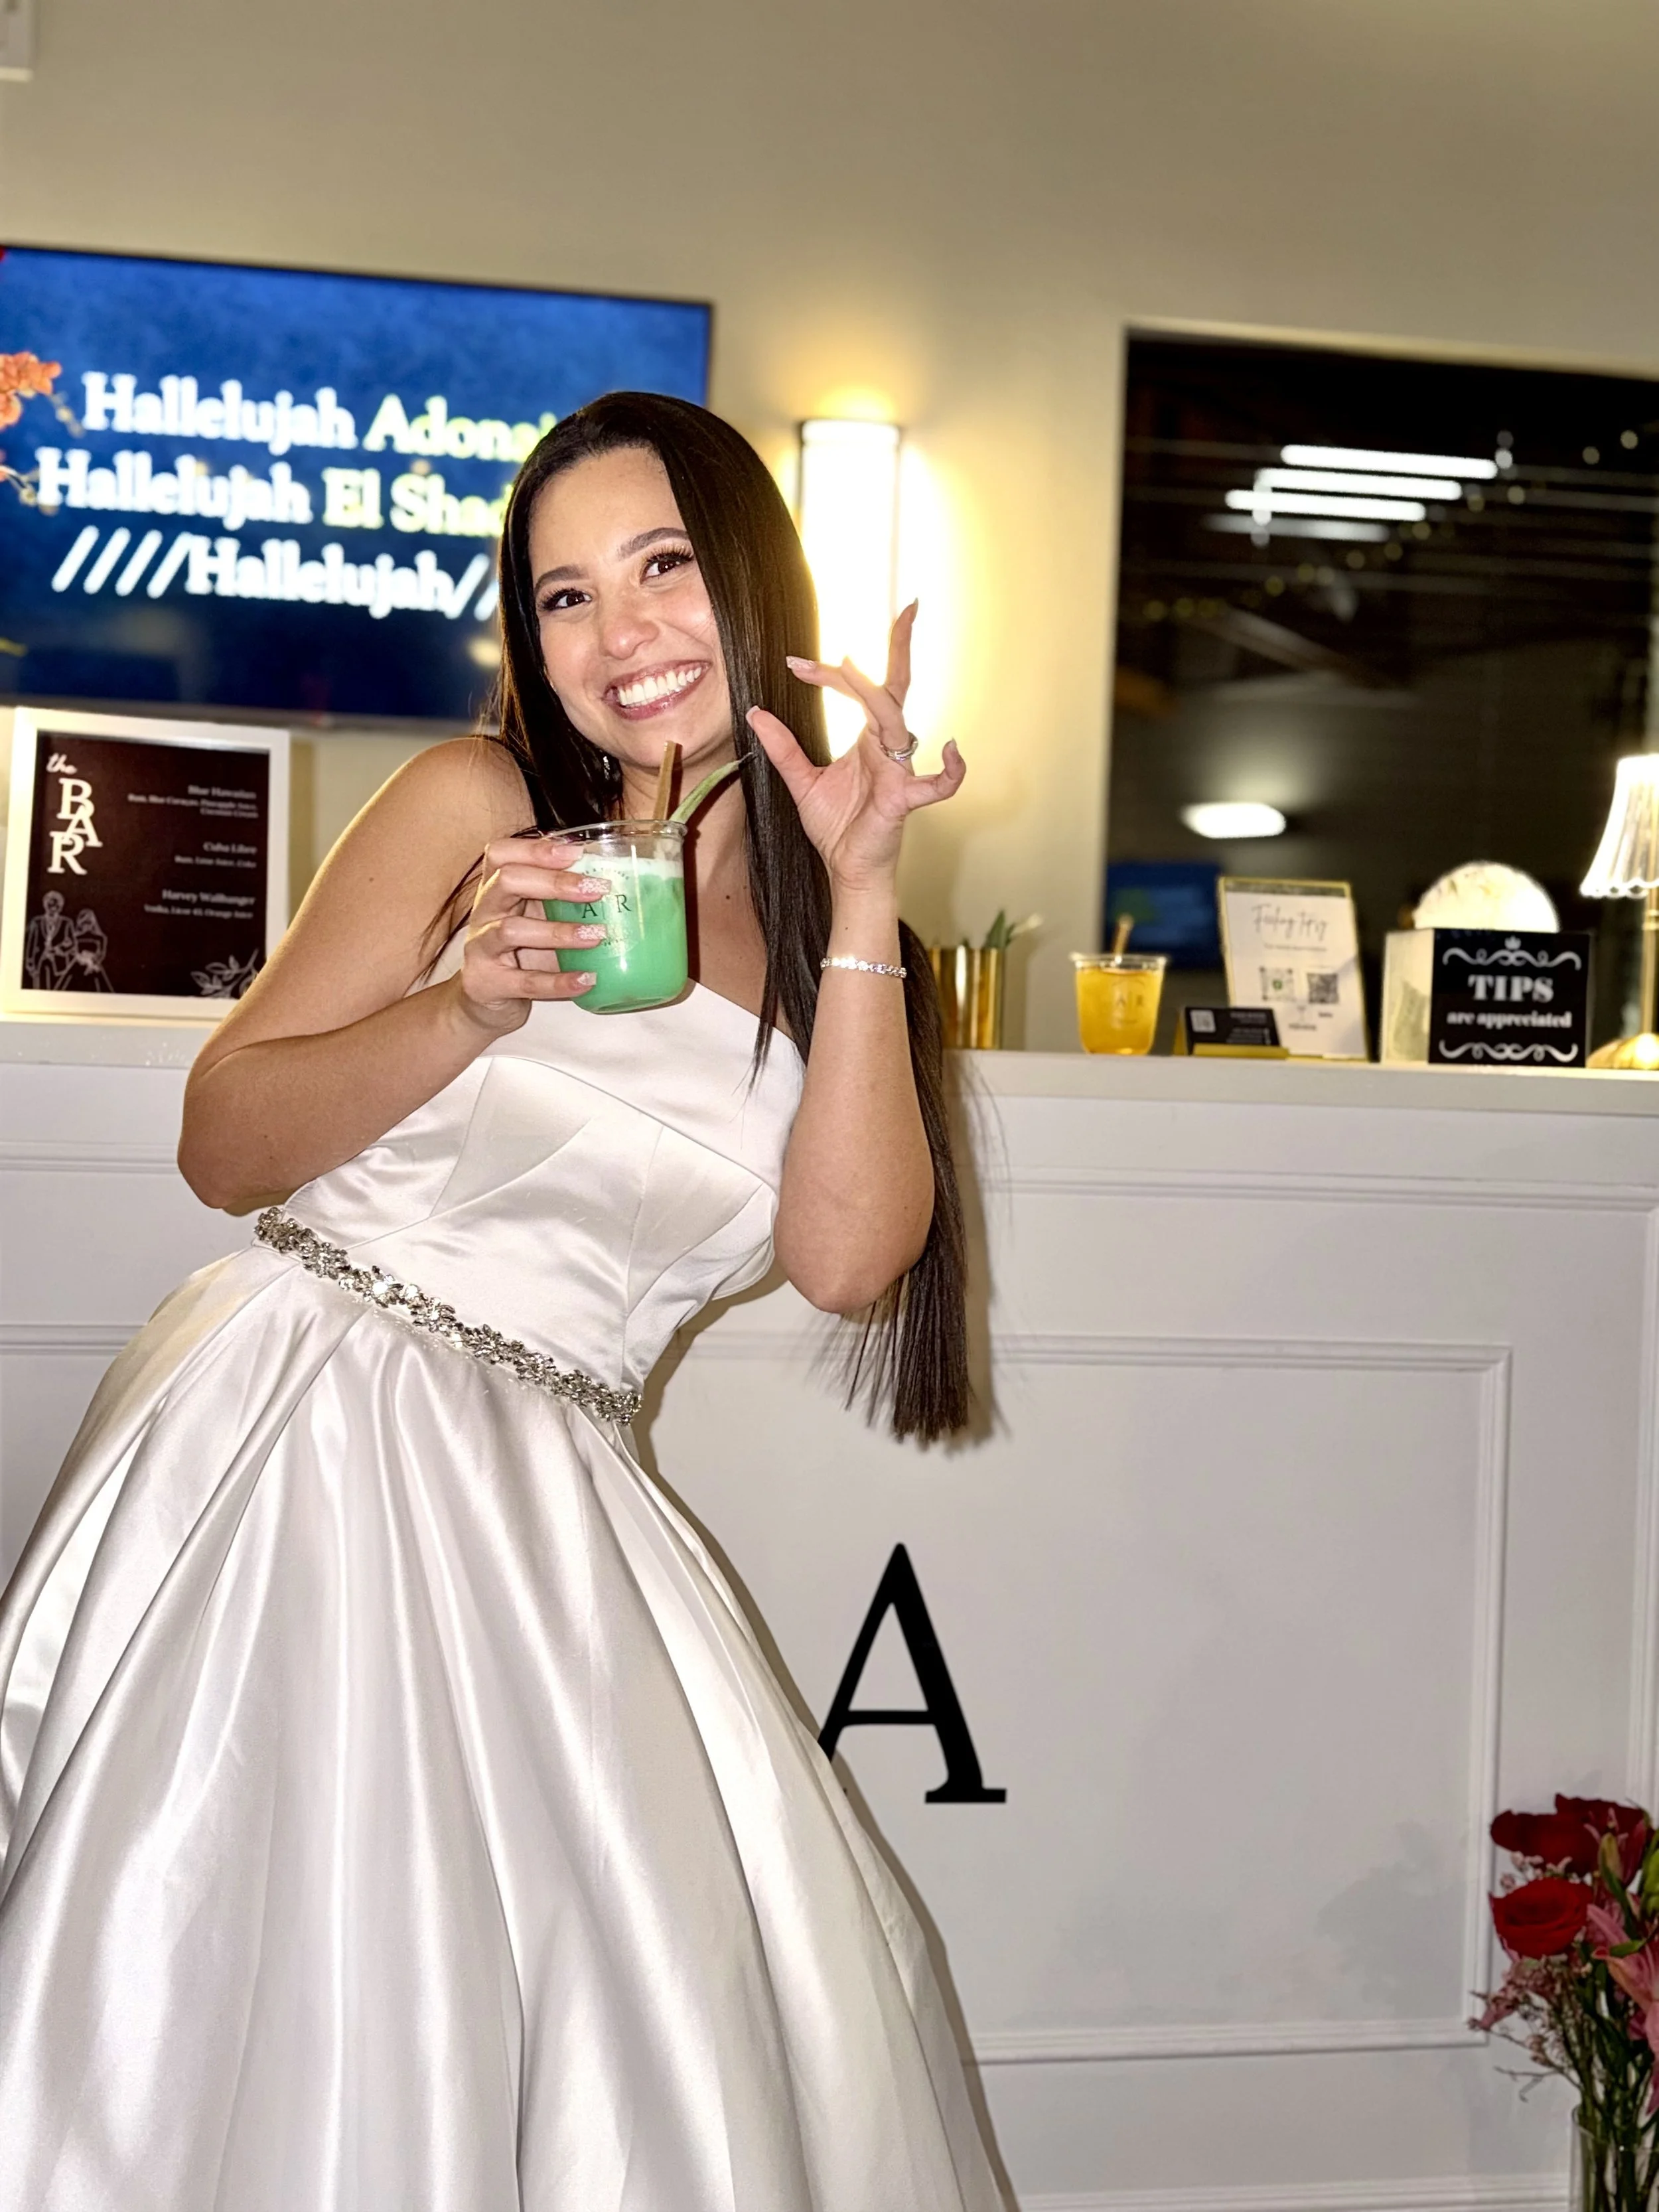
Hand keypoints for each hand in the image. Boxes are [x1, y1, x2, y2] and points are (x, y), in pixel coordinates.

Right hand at [451, 835, 606, 1034]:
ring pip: (512, 930)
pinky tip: (586, 979)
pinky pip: (525, 981)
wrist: (485, 999)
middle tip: (596, 890)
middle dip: (554, 882)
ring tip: (597, 936)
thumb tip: (608, 880)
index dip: (535, 849)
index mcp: (497, 890)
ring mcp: (482, 948)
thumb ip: (561, 899)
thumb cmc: (518, 952)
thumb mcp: (536, 918)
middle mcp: (485, 912)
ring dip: (559, 932)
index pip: (502, 855)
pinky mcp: (488, 983)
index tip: (576, 852)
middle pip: (507, 881)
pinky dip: (558, 981)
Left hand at [746, 602, 964, 894]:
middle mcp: (888, 747)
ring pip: (896, 721)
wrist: (848, 869)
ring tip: (848, 668)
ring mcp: (899, 771)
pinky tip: (953, 748)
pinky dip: (952, 770)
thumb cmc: (837, 827)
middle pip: (895, 688)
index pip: (861, 689)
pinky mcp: (903, 800)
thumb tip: (755, 712)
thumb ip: (783, 747)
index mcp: (869, 738)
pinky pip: (939, 784)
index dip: (831, 672)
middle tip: (906, 608)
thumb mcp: (801, 781)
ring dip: (873, 694)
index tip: (796, 663)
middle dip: (901, 647)